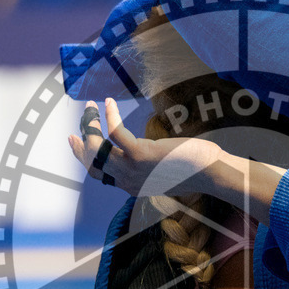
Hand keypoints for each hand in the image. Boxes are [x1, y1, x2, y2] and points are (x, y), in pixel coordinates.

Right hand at [69, 99, 222, 197]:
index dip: (83, 156)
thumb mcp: (165, 172)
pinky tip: (108, 102)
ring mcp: (132, 170)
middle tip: (77, 123)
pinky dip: (109, 116)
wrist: (211, 173)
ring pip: (98, 148)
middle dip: (80, 141)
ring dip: (91, 125)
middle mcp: (128, 181)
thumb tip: (145, 153)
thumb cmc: (195, 169)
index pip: (97, 173)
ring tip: (91, 107)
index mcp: (131, 186)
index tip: (76, 139)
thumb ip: (149, 166)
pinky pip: (115, 133)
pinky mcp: (141, 155)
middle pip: (91, 162)